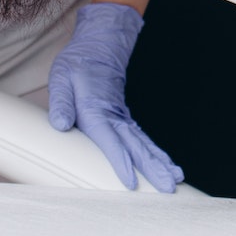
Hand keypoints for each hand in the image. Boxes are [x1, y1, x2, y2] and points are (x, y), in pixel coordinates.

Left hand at [46, 2, 182, 192]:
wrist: (98, 47)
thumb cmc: (77, 65)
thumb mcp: (62, 78)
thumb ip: (60, 101)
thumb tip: (59, 124)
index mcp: (95, 109)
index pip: (109, 140)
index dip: (120, 161)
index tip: (131, 182)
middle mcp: (114, 116)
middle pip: (136, 146)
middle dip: (153, 169)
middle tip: (168, 188)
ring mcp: (122, 118)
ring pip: (143, 144)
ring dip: (160, 163)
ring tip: (176, 180)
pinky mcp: (125, 120)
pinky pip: (142, 139)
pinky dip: (156, 154)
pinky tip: (169, 166)